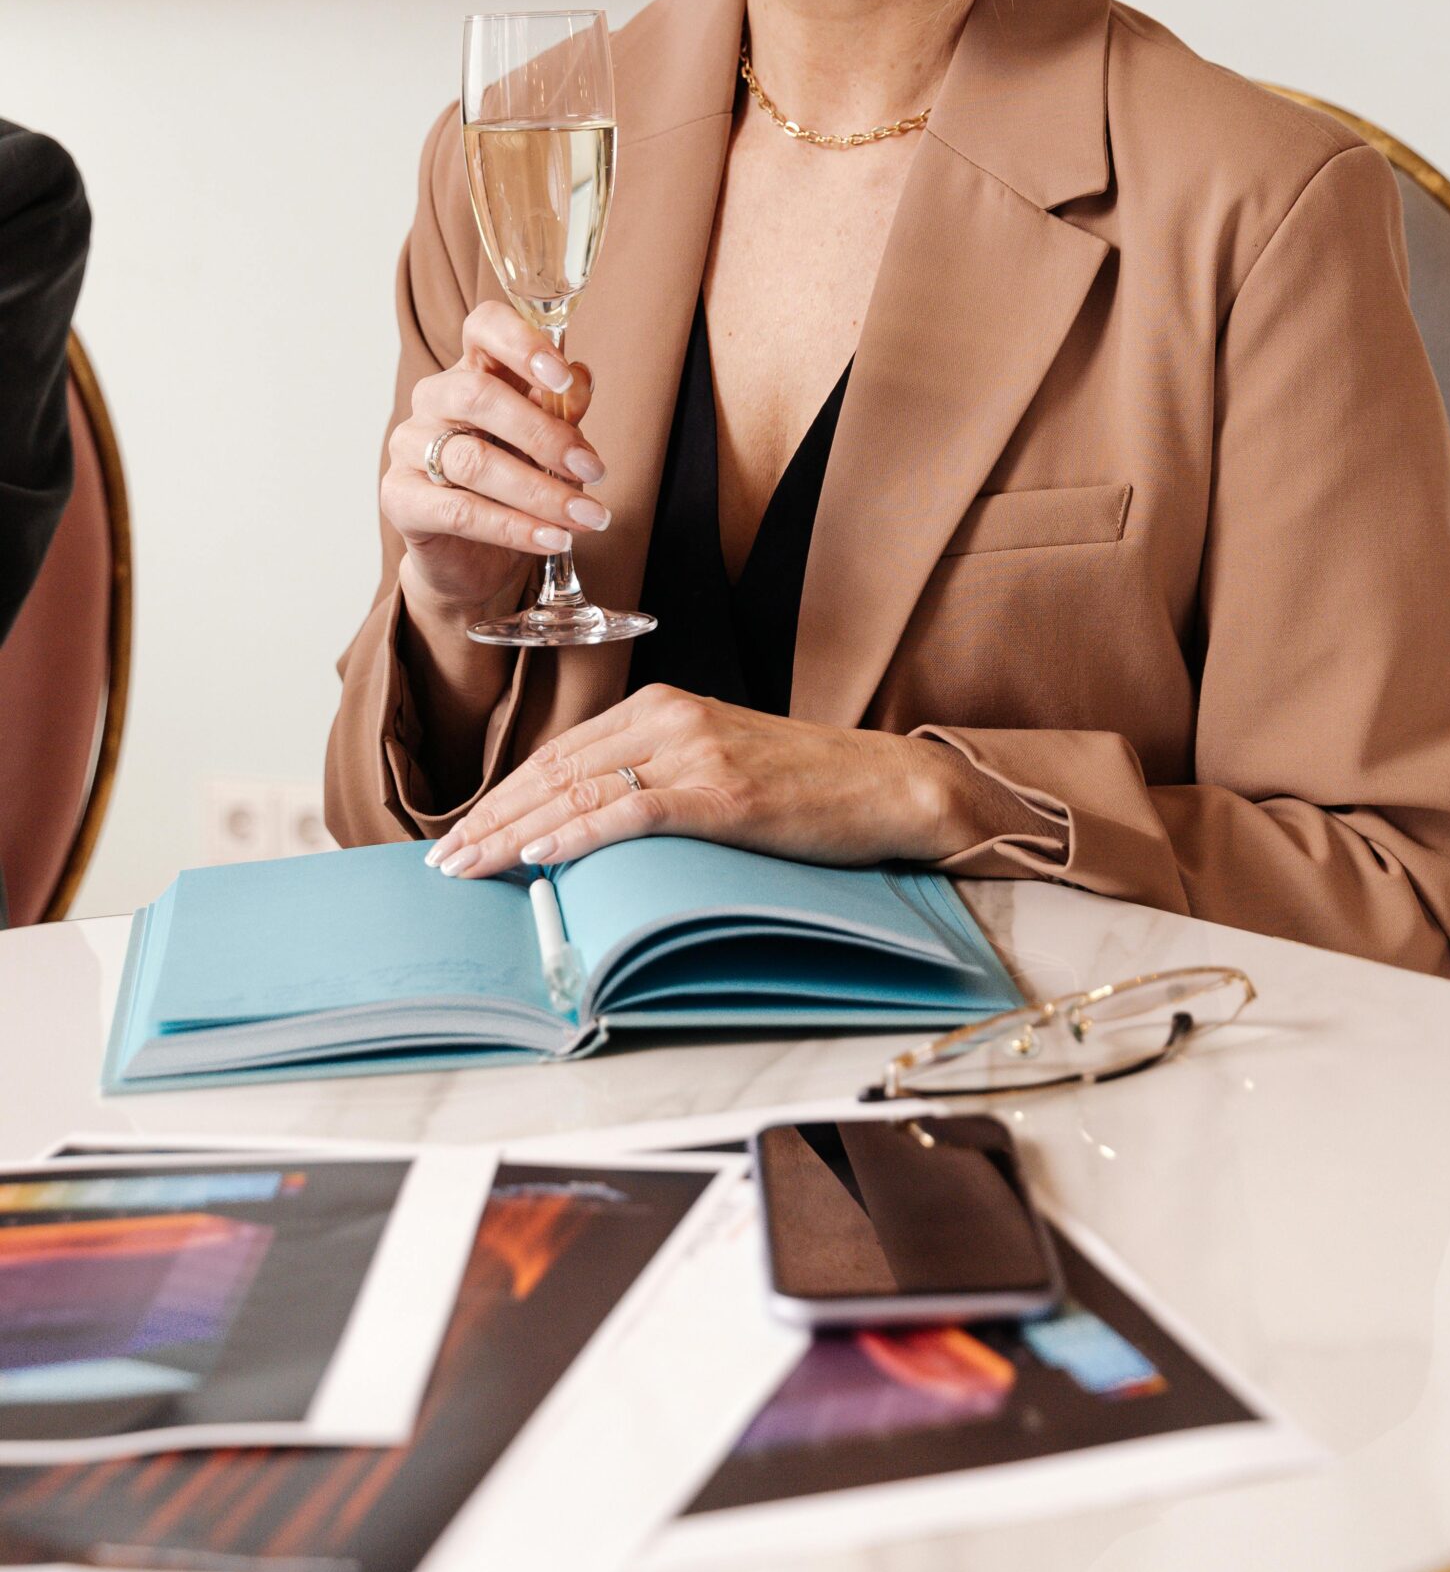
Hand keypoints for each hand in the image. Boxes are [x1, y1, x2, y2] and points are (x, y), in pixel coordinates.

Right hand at [382, 302, 611, 619]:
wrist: (475, 554)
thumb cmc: (515, 480)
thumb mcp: (548, 441)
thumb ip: (563, 408)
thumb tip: (581, 378)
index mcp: (474, 368)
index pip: (484, 327)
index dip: (522, 344)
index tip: (562, 378)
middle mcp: (435, 399)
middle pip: (479, 396)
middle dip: (544, 435)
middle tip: (593, 470)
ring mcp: (410, 446)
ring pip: (473, 461)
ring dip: (541, 493)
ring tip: (587, 517)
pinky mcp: (399, 497)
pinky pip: (459, 510)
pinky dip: (513, 528)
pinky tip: (551, 538)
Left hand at [424, 685, 978, 875]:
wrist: (885, 785)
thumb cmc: (805, 786)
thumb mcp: (718, 764)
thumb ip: (655, 776)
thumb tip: (585, 826)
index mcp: (662, 704)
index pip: (560, 753)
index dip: (503, 795)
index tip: (461, 833)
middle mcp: (670, 717)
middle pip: (556, 771)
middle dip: (491, 818)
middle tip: (442, 861)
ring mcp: (695, 752)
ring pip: (580, 791)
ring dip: (513, 834)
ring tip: (468, 867)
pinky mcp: (721, 793)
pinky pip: (631, 811)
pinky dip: (578, 835)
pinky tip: (539, 858)